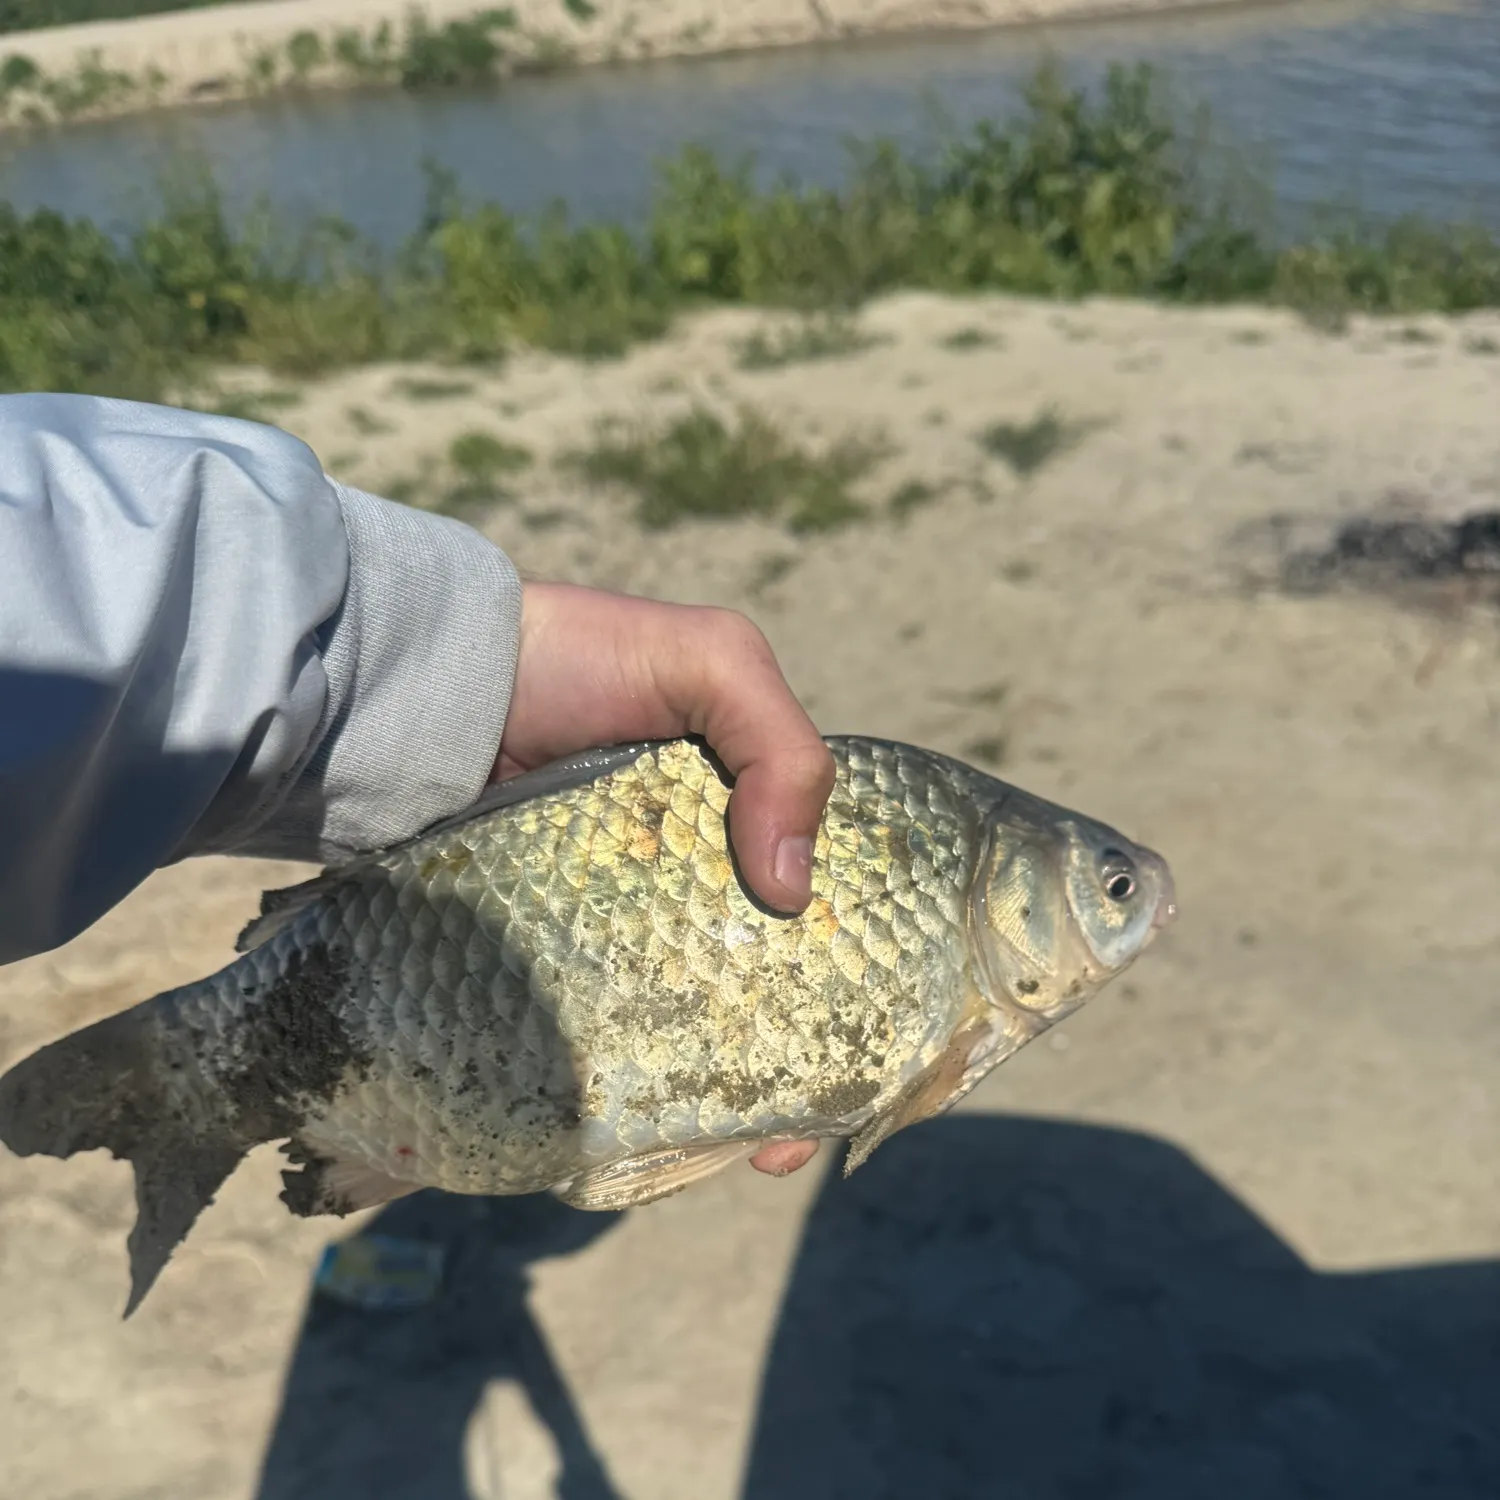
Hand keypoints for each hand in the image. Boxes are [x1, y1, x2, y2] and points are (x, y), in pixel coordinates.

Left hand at [492, 581, 831, 1177]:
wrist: (439, 686)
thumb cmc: (582, 658)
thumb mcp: (711, 662)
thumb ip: (781, 748)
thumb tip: (792, 890)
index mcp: (746, 817)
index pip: (824, 902)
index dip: (857, 970)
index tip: (878, 1043)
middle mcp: (695, 877)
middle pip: (766, 981)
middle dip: (796, 1060)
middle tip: (794, 1133)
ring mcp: (626, 923)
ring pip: (693, 1018)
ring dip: (727, 1089)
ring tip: (749, 1151)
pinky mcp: (558, 952)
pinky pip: (610, 1024)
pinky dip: (641, 1075)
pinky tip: (666, 1131)